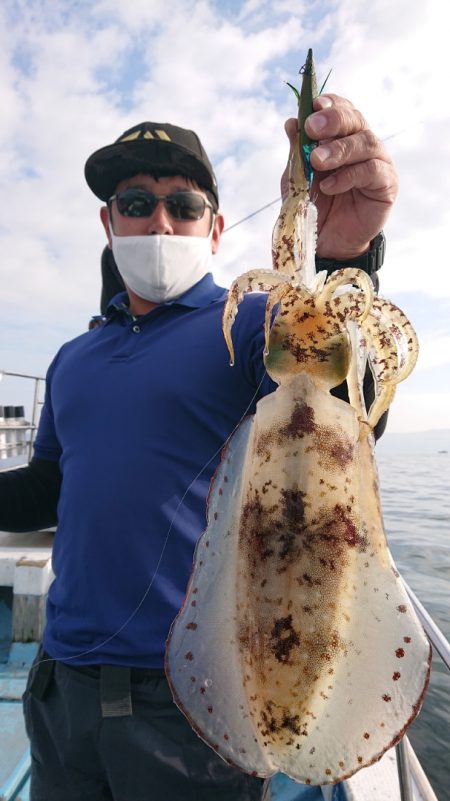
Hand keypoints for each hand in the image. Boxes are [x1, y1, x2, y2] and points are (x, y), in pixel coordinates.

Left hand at [282, 94, 397, 258]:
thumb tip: (291, 122)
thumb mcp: (297, 177)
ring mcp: (378, 163)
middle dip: (334, 120)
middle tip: (313, 128)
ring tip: (317, 161)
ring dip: (340, 149)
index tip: (314, 105)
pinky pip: (371, 171)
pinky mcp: (387, 185)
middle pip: (356, 120)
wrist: (326, 242)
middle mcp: (362, 145)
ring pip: (366, 142)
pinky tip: (329, 186)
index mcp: (342, 137)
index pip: (342, 110)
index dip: (331, 104)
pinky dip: (348, 176)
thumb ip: (297, 151)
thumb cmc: (313, 206)